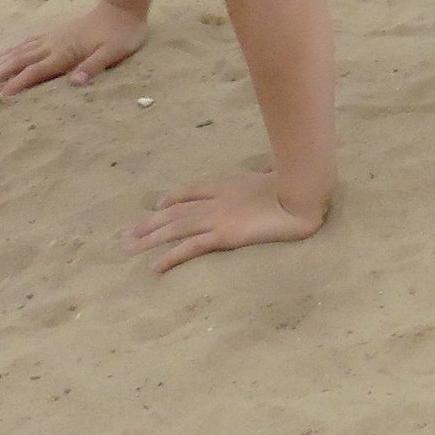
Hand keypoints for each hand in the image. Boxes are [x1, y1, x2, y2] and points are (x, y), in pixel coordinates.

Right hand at [0, 1, 147, 98]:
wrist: (123, 7)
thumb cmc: (121, 35)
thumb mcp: (114, 53)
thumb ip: (94, 66)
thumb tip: (75, 82)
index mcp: (64, 53)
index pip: (34, 72)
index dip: (16, 85)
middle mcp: (52, 45)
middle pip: (17, 62)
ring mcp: (51, 38)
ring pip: (17, 52)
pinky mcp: (53, 33)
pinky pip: (25, 43)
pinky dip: (10, 51)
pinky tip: (2, 56)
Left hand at [129, 168, 326, 273]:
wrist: (304, 193)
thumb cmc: (299, 184)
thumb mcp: (280, 176)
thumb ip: (272, 173)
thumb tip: (272, 167)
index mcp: (231, 185)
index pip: (194, 190)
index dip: (174, 197)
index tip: (160, 204)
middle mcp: (219, 200)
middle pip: (177, 210)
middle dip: (152, 221)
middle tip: (129, 232)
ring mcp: (220, 217)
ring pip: (176, 228)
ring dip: (151, 238)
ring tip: (130, 249)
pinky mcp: (224, 236)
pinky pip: (190, 247)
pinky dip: (170, 256)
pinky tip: (155, 266)